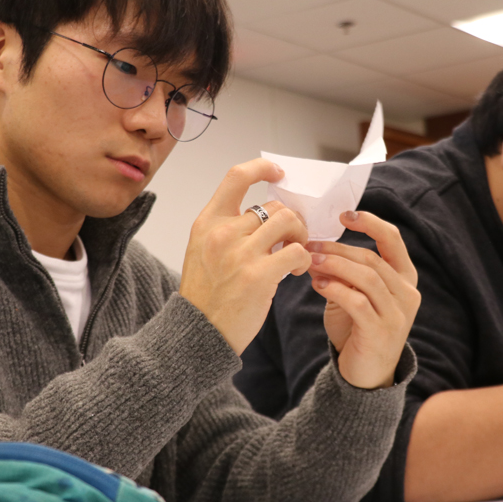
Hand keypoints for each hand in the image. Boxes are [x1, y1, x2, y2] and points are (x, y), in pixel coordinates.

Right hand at [180, 159, 311, 353]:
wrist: (198, 334)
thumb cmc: (206, 297)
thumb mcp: (203, 252)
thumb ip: (228, 230)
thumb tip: (264, 216)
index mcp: (207, 222)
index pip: (235, 177)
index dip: (261, 168)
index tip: (278, 173)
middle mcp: (222, 232)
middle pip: (273, 205)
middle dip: (291, 220)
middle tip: (293, 239)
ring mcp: (240, 253)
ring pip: (289, 222)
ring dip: (301, 237)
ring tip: (296, 255)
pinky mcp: (259, 275)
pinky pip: (297, 252)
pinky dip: (304, 260)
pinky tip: (296, 272)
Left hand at [306, 211, 420, 388]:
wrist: (366, 375)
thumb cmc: (358, 331)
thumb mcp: (352, 296)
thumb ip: (342, 274)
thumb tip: (316, 250)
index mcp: (404, 278)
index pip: (392, 239)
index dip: (370, 222)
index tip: (344, 215)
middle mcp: (407, 293)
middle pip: (372, 258)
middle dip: (338, 248)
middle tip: (311, 245)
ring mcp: (397, 313)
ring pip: (367, 277)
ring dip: (335, 266)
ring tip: (310, 262)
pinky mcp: (381, 331)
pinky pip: (358, 302)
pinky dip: (336, 290)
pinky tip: (318, 285)